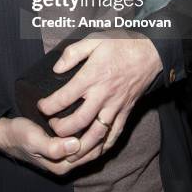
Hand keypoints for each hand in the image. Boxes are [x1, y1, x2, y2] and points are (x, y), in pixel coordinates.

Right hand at [0, 116, 104, 174]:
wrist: (7, 133)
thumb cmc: (20, 136)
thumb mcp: (33, 140)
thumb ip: (53, 147)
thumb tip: (76, 145)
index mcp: (62, 165)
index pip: (90, 152)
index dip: (98, 134)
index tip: (100, 113)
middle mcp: (68, 162)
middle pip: (94, 148)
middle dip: (101, 130)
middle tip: (103, 107)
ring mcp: (67, 152)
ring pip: (91, 142)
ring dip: (96, 128)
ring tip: (100, 107)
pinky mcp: (65, 143)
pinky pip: (84, 136)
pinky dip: (90, 126)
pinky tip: (91, 112)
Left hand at [37, 31, 162, 162]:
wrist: (150, 52)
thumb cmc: (121, 44)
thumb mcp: (94, 39)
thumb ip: (73, 53)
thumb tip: (57, 68)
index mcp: (92, 76)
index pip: (65, 97)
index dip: (49, 106)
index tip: (41, 107)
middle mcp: (103, 95)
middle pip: (78, 121)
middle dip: (61, 129)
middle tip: (52, 126)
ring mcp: (115, 106)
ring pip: (96, 134)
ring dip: (80, 146)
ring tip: (67, 150)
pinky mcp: (126, 112)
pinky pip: (114, 135)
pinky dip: (103, 147)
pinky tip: (93, 151)